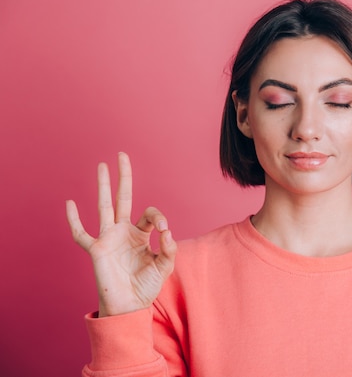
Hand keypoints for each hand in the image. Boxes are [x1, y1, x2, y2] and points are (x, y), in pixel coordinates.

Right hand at [66, 152, 176, 316]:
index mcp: (141, 234)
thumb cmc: (147, 286)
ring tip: (102, 165)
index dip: (157, 216)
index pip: (149, 214)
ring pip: (104, 207)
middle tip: (122, 155)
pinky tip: (70, 204)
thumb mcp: (165, 267)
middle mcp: (124, 232)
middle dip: (123, 177)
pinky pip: (81, 234)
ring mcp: (108, 238)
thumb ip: (170, 250)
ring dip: (103, 186)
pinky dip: (74, 220)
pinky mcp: (96, 250)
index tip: (163, 229)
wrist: (130, 306)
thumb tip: (167, 232)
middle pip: (123, 198)